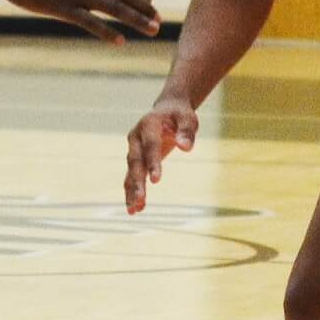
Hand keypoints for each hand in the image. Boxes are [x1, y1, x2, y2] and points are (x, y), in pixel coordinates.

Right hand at [123, 97, 196, 213]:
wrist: (167, 109)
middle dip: (137, 181)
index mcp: (148, 125)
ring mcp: (134, 148)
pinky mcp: (136, 159)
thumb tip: (186, 148)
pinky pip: (132, 177)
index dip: (152, 163)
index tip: (156, 180)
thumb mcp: (188, 118)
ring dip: (131, 190)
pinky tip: (137, 209)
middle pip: (135, 161)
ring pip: (131, 172)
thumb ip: (187, 132)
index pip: (150, 146)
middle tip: (140, 198)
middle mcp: (136, 137)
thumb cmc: (179, 115)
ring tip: (133, 209)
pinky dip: (133, 192)